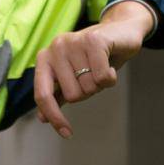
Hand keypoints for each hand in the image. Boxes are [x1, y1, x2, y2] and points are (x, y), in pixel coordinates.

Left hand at [32, 0, 153, 137]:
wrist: (121, 30)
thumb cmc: (95, 57)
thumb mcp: (74, 75)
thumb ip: (57, 94)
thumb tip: (42, 117)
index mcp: (45, 58)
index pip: (43, 95)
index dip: (55, 117)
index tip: (67, 133)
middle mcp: (55, 47)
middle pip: (73, 95)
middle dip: (89, 91)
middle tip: (94, 75)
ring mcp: (73, 41)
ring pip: (89, 87)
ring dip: (101, 83)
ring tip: (102, 67)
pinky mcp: (93, 40)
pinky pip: (103, 78)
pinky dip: (111, 77)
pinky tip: (111, 65)